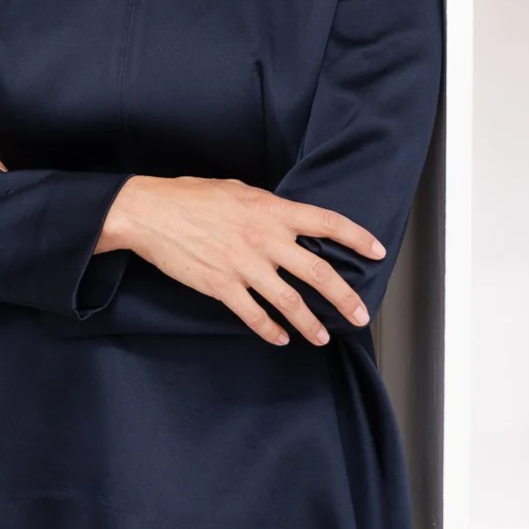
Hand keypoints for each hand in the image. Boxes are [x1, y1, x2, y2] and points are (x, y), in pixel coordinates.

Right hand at [98, 176, 384, 346]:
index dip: (357, 237)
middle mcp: (264, 239)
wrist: (151, 213)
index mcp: (272, 211)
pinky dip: (270, 330)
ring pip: (290, 302)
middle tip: (361, 314)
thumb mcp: (238, 190)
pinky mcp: (221, 286)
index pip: (327, 223)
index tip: (377, 251)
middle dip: (344, 297)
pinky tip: (280, 338)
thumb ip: (267, 207)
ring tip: (323, 337)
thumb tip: (285, 219)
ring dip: (310, 323)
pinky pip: (254, 315)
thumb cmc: (191, 196)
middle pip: (317, 272)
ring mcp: (244, 266)